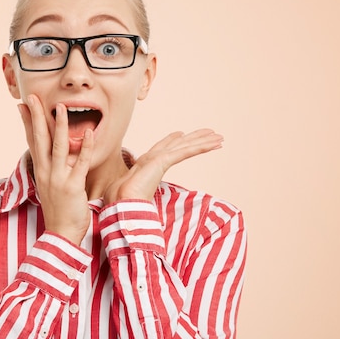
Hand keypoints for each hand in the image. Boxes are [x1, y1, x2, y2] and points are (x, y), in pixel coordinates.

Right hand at [18, 94, 93, 244]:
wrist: (61, 234)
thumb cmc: (60, 209)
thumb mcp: (50, 185)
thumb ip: (52, 167)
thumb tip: (51, 153)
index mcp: (41, 170)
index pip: (32, 141)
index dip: (27, 122)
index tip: (23, 105)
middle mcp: (46, 172)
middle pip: (40, 139)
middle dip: (36, 117)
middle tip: (32, 97)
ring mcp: (58, 179)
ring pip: (59, 147)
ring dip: (60, 125)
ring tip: (61, 107)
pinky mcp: (73, 186)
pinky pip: (81, 163)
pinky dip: (86, 147)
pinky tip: (89, 133)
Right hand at [103, 129, 223, 204]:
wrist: (122, 203)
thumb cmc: (125, 203)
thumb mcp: (135, 196)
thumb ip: (139, 196)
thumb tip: (142, 206)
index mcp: (144, 165)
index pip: (163, 149)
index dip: (173, 140)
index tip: (181, 135)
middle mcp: (151, 157)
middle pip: (177, 143)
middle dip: (193, 137)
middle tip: (208, 132)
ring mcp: (156, 158)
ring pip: (185, 145)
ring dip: (203, 140)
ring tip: (217, 135)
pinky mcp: (162, 160)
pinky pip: (187, 152)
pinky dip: (202, 147)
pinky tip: (214, 143)